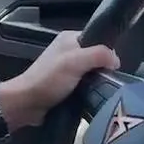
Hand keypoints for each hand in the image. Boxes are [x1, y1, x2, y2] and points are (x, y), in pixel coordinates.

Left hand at [0, 30, 118, 127]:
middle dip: (103, 69)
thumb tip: (116, 60)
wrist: (27, 104)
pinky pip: (86, 85)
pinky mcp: (66, 85)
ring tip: (102, 92)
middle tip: (107, 82)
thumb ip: (98, 55)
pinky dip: (90, 91)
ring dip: (97, 82)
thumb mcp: (75, 62)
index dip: (107, 52)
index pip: (98, 40)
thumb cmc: (48, 79)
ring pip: (92, 73)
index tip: (112, 68)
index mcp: (70, 39)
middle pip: (97, 58)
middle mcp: (69, 51)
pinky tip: (93, 98)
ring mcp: (67, 69)